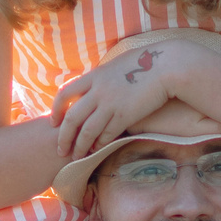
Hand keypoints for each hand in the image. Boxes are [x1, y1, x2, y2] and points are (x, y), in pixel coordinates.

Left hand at [49, 37, 201, 163]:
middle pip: (72, 118)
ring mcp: (111, 104)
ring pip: (87, 131)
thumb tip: (95, 85)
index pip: (64, 93)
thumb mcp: (116, 65)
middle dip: (64, 137)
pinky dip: (100, 144)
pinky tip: (97, 149)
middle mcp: (98, 90)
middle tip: (61, 149)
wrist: (166, 66)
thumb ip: (102, 77)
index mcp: (94, 76)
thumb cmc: (145, 63)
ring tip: (77, 157)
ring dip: (80, 146)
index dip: (55, 110)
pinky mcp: (125, 115)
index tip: (53, 122)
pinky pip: (107, 134)